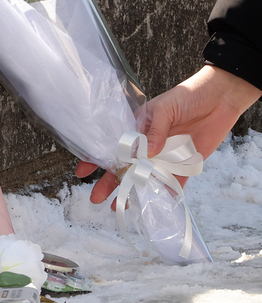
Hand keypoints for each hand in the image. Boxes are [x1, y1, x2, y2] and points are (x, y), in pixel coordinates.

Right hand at [75, 65, 260, 204]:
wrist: (220, 98)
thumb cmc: (188, 96)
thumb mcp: (164, 108)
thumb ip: (153, 130)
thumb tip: (146, 154)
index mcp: (136, 129)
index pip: (111, 145)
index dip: (95, 158)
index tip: (82, 172)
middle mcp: (147, 145)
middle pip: (124, 167)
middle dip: (110, 182)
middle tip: (97, 198)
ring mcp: (164, 157)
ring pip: (144, 178)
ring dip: (132, 192)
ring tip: (118, 206)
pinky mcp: (184, 165)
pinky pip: (172, 183)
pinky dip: (164, 195)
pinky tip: (153, 206)